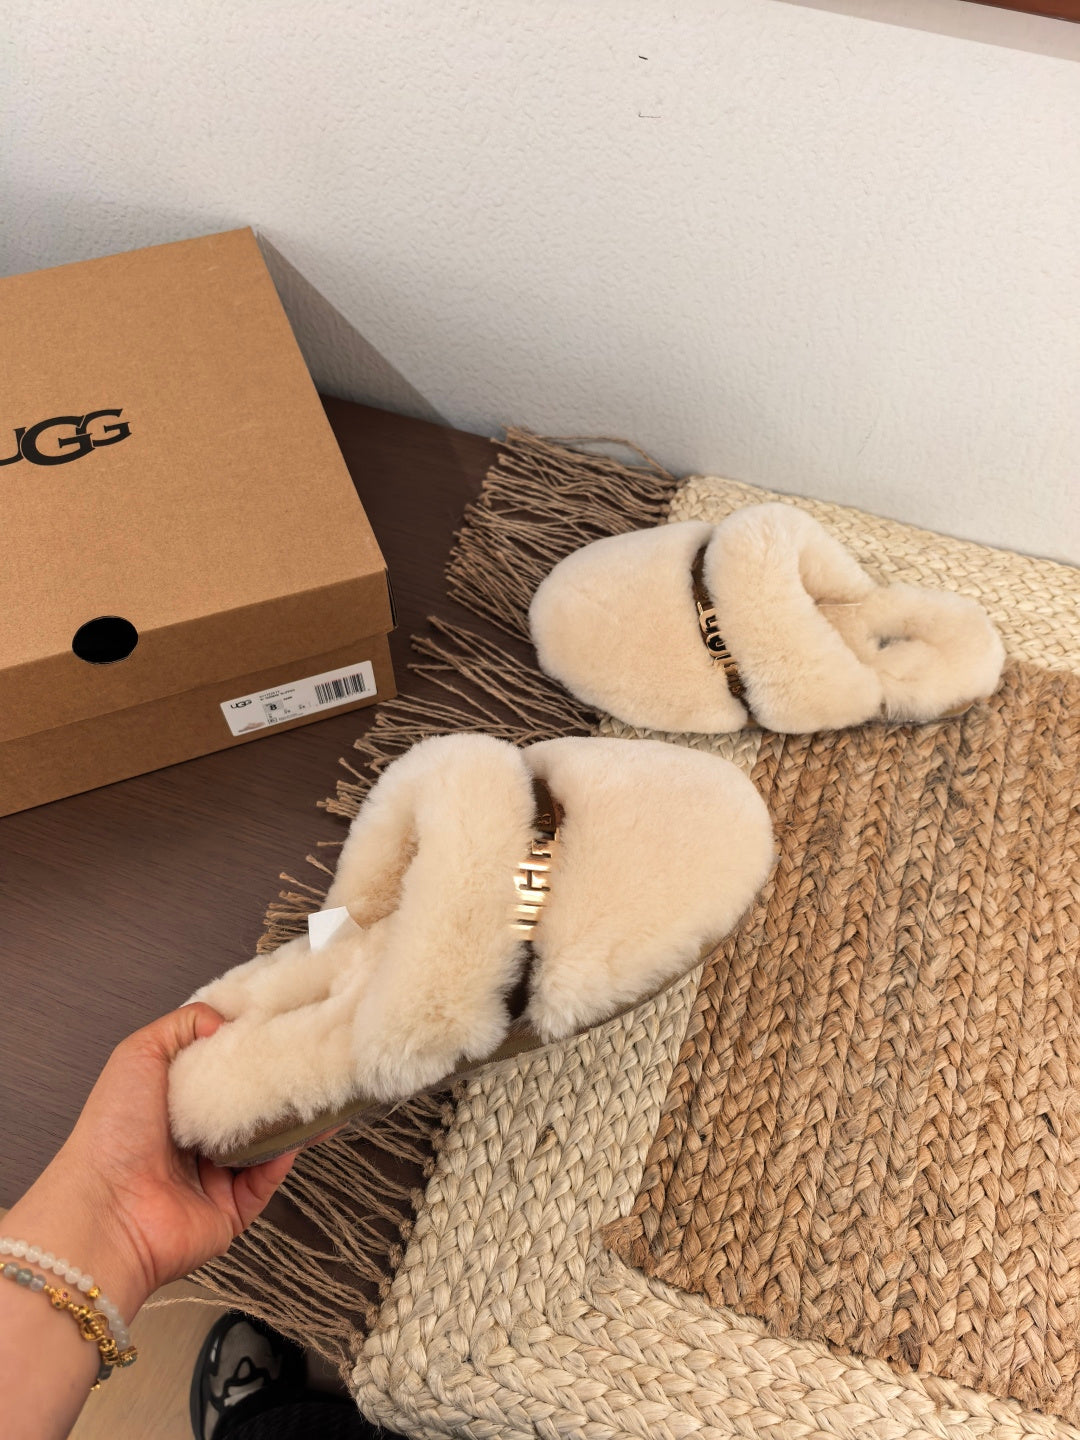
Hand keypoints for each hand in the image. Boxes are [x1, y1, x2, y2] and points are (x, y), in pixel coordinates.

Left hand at [6, 1004, 293, 1320]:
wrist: (106, 1211)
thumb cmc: (110, 1134)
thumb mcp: (136, 1055)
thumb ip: (180, 1026)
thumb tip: (224, 1019)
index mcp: (167, 1106)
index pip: (217, 1072)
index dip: (244, 1050)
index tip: (275, 1028)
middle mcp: (190, 1142)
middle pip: (244, 1106)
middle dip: (273, 1085)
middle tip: (303, 1058)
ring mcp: (212, 1178)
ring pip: (264, 1142)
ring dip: (289, 1119)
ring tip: (314, 1090)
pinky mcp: (231, 1210)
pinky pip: (268, 1179)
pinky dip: (285, 1155)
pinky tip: (299, 1130)